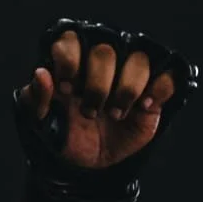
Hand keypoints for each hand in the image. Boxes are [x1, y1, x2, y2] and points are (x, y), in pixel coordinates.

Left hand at [16, 20, 192, 169]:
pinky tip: (143, 107)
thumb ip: (35, 99)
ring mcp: (131, 72)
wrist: (89, 163)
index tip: (67, 88)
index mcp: (72, 60)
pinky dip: (157, 90)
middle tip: (90, 111)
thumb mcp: (41, 123)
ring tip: (115, 114)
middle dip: (97, 84)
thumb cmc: (64, 133)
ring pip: (138, 57)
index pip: (71, 38)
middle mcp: (102, 59)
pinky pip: (167, 75)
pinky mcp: (154, 89)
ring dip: (126, 89)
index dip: (70, 61)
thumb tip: (41, 73)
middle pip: (106, 49)